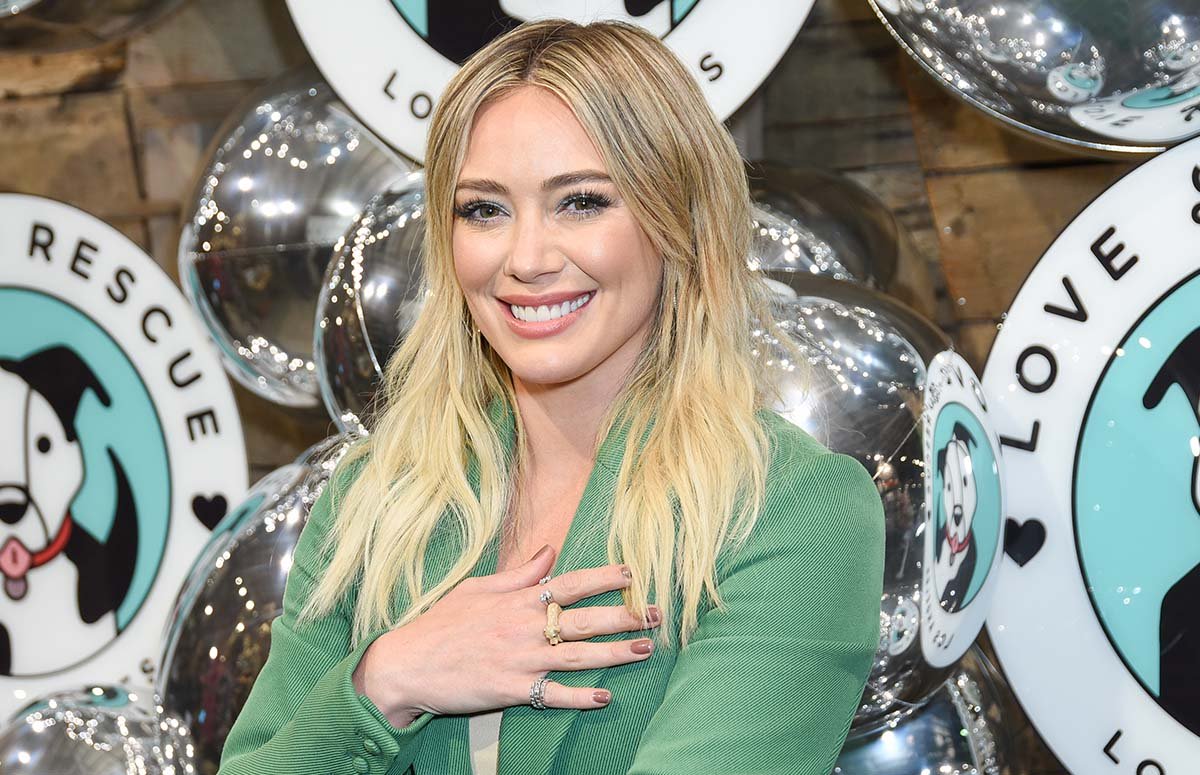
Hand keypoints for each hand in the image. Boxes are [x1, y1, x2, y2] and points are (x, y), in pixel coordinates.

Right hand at [353, 544, 659, 724]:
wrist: (406, 665)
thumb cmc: (440, 624)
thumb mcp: (476, 588)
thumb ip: (518, 572)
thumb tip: (549, 551)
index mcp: (516, 600)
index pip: (568, 583)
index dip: (602, 577)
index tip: (632, 572)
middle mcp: (523, 627)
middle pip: (583, 619)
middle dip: (623, 615)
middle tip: (656, 614)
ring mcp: (519, 659)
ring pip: (578, 655)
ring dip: (615, 653)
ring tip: (645, 649)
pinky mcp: (510, 690)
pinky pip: (553, 694)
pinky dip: (579, 697)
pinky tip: (604, 697)